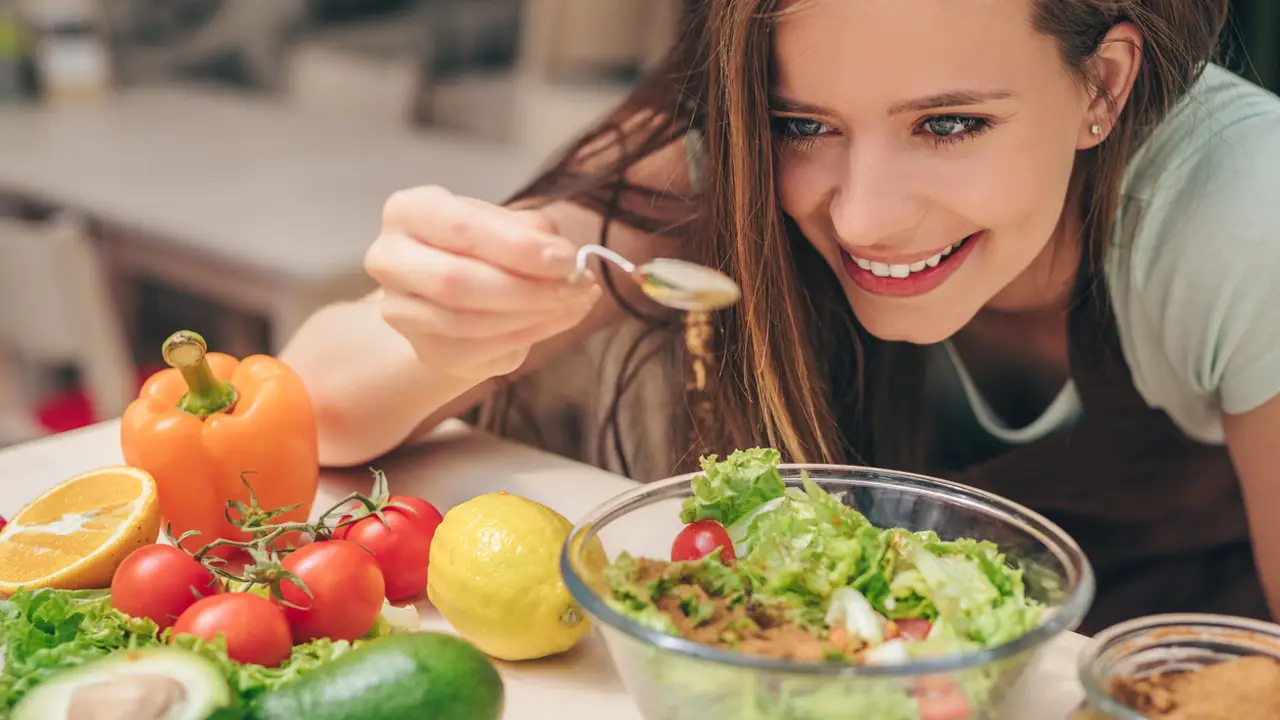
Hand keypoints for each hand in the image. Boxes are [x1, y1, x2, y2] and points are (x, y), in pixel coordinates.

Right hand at [365, 186, 601, 379]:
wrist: (454, 292)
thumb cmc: (483, 246)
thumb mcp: (506, 224)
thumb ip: (533, 234)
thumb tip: (566, 262)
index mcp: (409, 211)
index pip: (463, 229)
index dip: (519, 247)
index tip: (568, 258)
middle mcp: (390, 259)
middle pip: (457, 282)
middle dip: (528, 287)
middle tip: (580, 285)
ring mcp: (400, 310)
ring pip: (470, 322)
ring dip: (535, 315)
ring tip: (578, 301)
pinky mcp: (425, 350)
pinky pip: (480, 350)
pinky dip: (530, 335)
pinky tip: (561, 319)